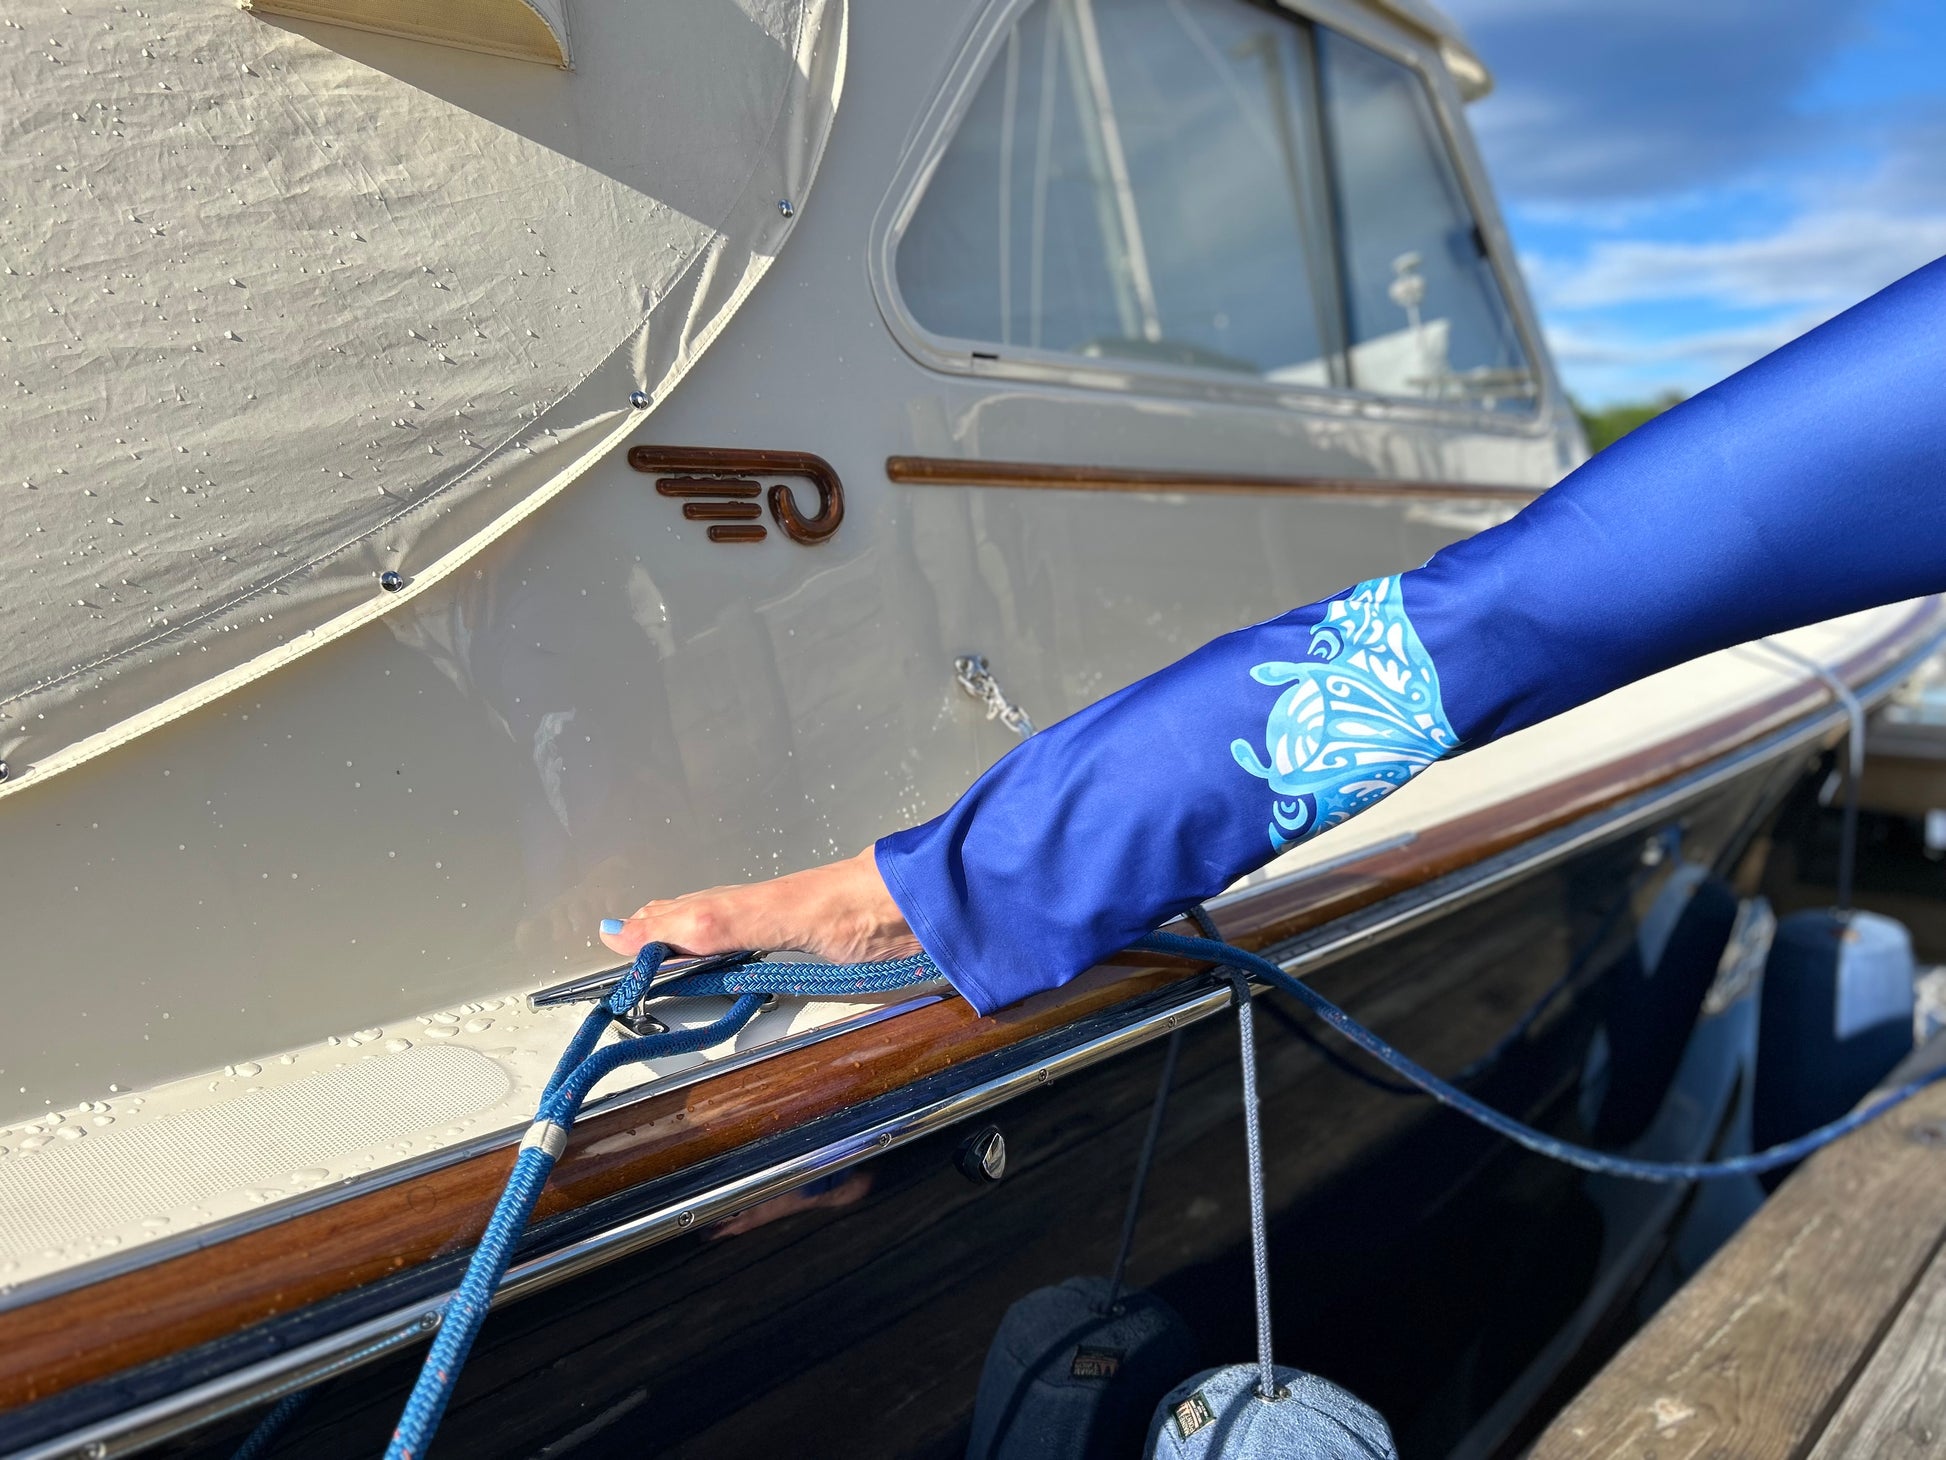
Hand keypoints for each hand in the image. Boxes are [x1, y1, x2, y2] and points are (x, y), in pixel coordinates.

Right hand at [597, 846, 921, 966]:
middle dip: (661, 929)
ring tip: (668, 945)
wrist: (922, 905)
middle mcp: (761, 912)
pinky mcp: (822, 945)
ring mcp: (791, 927)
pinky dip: (734, 948)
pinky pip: (761, 944)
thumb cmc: (853, 908)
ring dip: (693, 937)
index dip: (646, 929)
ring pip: (729, 929)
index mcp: (743, 905)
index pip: (681, 917)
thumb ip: (711, 923)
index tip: (610, 941)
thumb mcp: (772, 916)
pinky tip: (742, 955)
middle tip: (627, 940)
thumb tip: (634, 929)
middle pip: (700, 918)